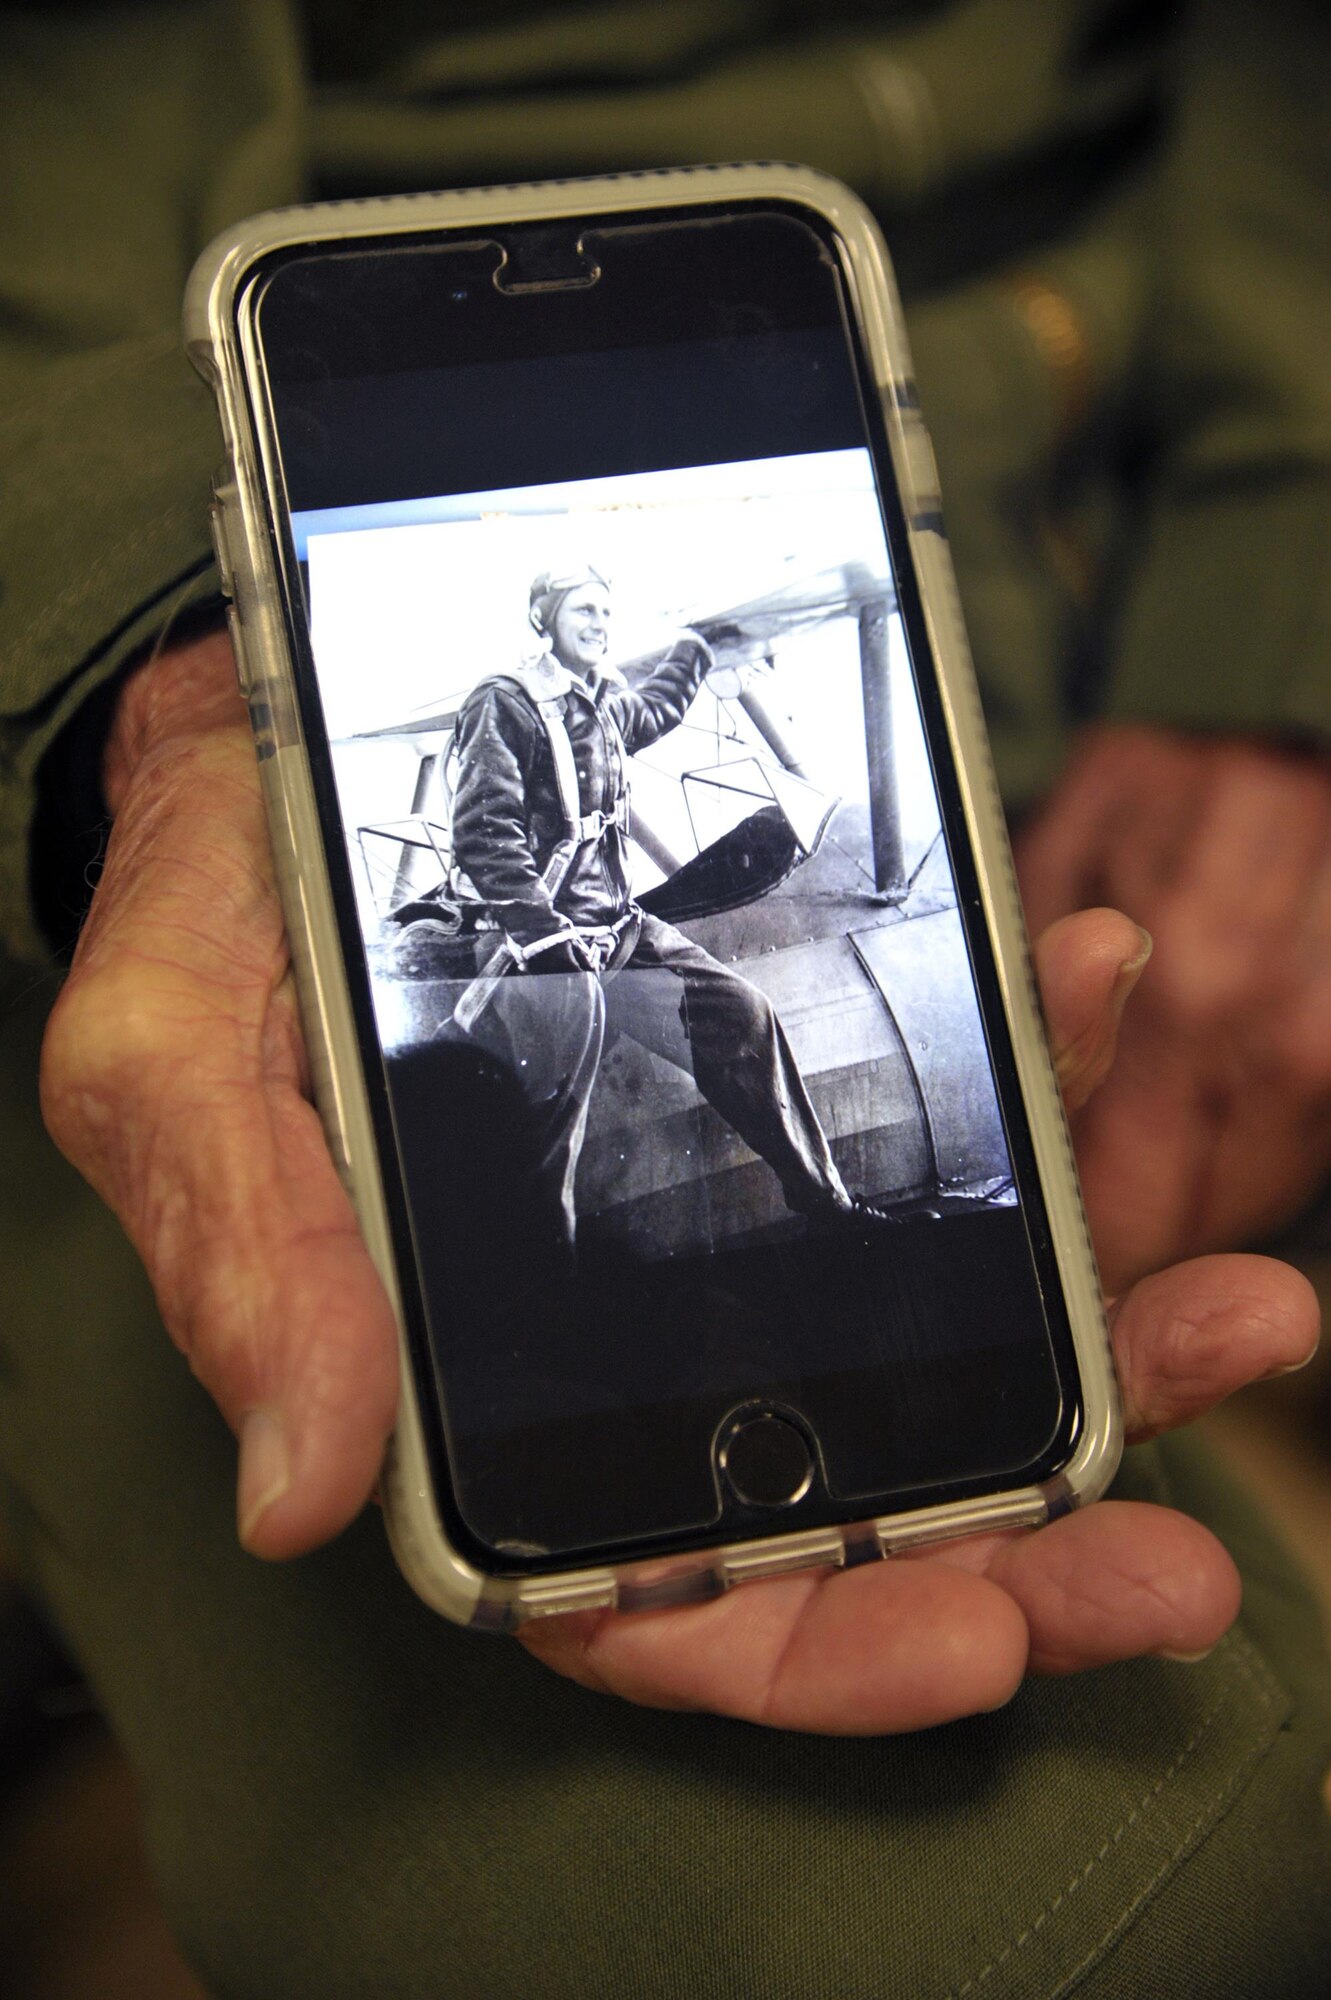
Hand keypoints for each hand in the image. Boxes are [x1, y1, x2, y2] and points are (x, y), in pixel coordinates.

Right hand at [40, 640, 1317, 1731]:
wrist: (279, 742)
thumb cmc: (209, 921)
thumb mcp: (170, 1067)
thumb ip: (243, 1265)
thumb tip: (299, 1494)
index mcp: (472, 1389)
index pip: (642, 1592)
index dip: (807, 1646)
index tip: (978, 1633)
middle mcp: (620, 1322)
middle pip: (837, 1503)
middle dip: (1020, 1541)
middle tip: (1175, 1559)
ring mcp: (723, 1189)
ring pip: (927, 1320)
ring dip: (1091, 1329)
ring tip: (1242, 1311)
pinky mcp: (784, 1055)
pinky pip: (928, 1104)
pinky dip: (1030, 1077)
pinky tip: (1094, 989)